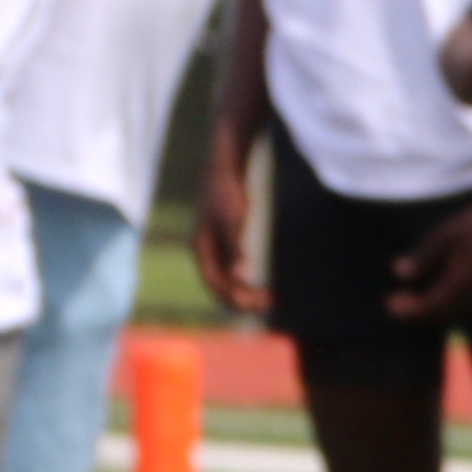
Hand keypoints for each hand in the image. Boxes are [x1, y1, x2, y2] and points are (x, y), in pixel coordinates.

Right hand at [187, 176, 265, 318]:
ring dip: (246, 289)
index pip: (215, 283)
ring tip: (270, 297)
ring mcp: (215, 243)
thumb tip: (240, 276)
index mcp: (201, 247)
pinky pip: (235, 264)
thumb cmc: (228, 192)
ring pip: (228, 275)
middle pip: (221, 283)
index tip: (259, 305)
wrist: (228, 165)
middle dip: (243, 297)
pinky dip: (248, 275)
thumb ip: (236, 248)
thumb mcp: (234, 220)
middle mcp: (205, 248)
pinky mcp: (227, 236)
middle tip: (270, 305)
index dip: (236, 297)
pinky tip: (266, 277)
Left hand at [385, 182, 471, 325]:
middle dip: (414, 313)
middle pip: (439, 315)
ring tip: (406, 300)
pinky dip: (439, 308)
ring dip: (426, 312)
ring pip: (449, 314)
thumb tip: (398, 274)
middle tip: (391, 302)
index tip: (389, 302)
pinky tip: (426, 297)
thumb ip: (422, 258)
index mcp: (463, 282)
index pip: (432, 306)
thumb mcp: (443, 237)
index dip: (409, 309)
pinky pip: (458, 310)